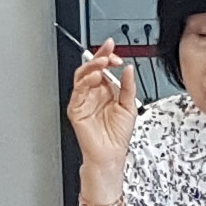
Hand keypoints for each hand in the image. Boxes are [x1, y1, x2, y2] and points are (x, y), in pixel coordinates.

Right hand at [66, 44, 136, 175]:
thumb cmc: (118, 135)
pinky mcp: (76, 108)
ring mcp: (83, 100)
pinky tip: (96, 77)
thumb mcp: (130, 106)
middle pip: (92, 68)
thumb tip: (129, 69)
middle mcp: (93, 93)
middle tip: (108, 52)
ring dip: (92, 66)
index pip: (104, 68)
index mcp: (106, 90)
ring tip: (103, 62)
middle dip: (99, 57)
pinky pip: (78, 91)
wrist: (110, 154)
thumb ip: (129, 86)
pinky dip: (86, 81)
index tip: (115, 52)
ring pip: (82, 76)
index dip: (108, 57)